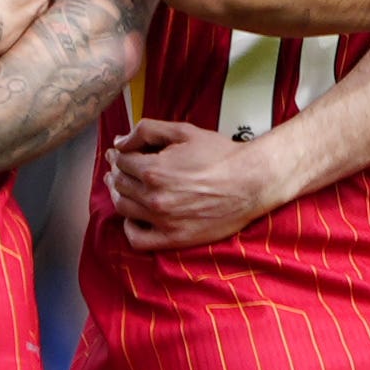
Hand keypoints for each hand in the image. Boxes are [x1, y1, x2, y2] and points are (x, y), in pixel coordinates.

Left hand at [104, 115, 291, 251]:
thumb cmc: (221, 154)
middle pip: (120, 184)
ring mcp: (162, 220)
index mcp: (153, 170)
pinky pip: (137, 239)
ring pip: (123, 209)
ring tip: (124, 188)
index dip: (118, 154)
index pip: (121, 162)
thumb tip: (119, 142)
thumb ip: (147, 131)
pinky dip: (130, 228)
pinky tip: (135, 217)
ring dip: (119, 195)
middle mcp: (154, 197)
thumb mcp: (184, 131)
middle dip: (117, 172)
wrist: (252, 182)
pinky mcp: (174, 238)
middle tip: (121, 168)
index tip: (120, 153)